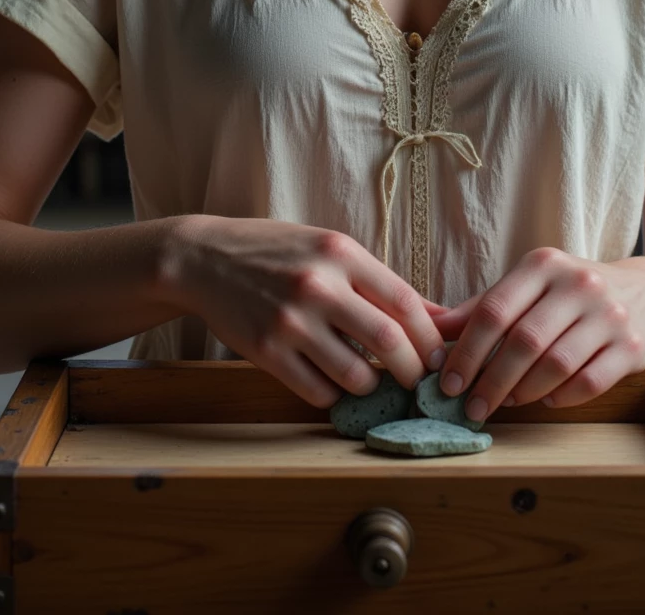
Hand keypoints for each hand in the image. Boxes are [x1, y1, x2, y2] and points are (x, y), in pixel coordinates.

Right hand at [168, 215, 447, 408]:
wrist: (205, 258)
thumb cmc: (277, 252)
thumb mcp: (330, 249)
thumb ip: (379, 283)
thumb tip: (439, 318)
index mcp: (340, 253)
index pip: (404, 302)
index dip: (430, 337)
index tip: (438, 356)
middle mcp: (318, 285)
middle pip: (388, 342)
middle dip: (412, 371)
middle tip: (416, 381)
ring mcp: (290, 321)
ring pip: (355, 376)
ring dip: (370, 386)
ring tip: (368, 378)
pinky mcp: (266, 351)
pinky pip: (317, 391)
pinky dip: (333, 394)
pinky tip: (330, 381)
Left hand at [421, 247, 644, 420]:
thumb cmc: (569, 294)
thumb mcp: (528, 286)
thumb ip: (480, 308)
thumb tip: (429, 327)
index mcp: (543, 264)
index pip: (494, 310)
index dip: (467, 351)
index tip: (448, 383)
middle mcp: (577, 284)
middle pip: (523, 341)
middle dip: (491, 380)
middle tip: (471, 407)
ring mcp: (608, 314)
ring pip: (555, 364)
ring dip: (523, 391)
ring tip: (506, 402)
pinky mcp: (632, 346)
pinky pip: (589, 382)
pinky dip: (561, 398)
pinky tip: (545, 401)